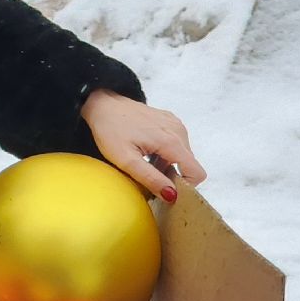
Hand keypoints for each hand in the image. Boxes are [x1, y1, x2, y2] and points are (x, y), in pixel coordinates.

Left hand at [80, 89, 204, 203]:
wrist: (102, 104)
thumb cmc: (110, 131)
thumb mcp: (126, 160)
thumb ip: (151, 178)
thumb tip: (172, 195)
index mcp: (171, 141)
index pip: (197, 173)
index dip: (185, 186)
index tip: (165, 189)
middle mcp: (179, 131)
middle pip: (189, 165)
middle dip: (172, 176)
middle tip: (148, 176)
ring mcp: (175, 123)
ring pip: (183, 155)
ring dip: (167, 165)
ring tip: (144, 162)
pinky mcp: (170, 120)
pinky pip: (177, 144)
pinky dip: (165, 153)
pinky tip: (146, 151)